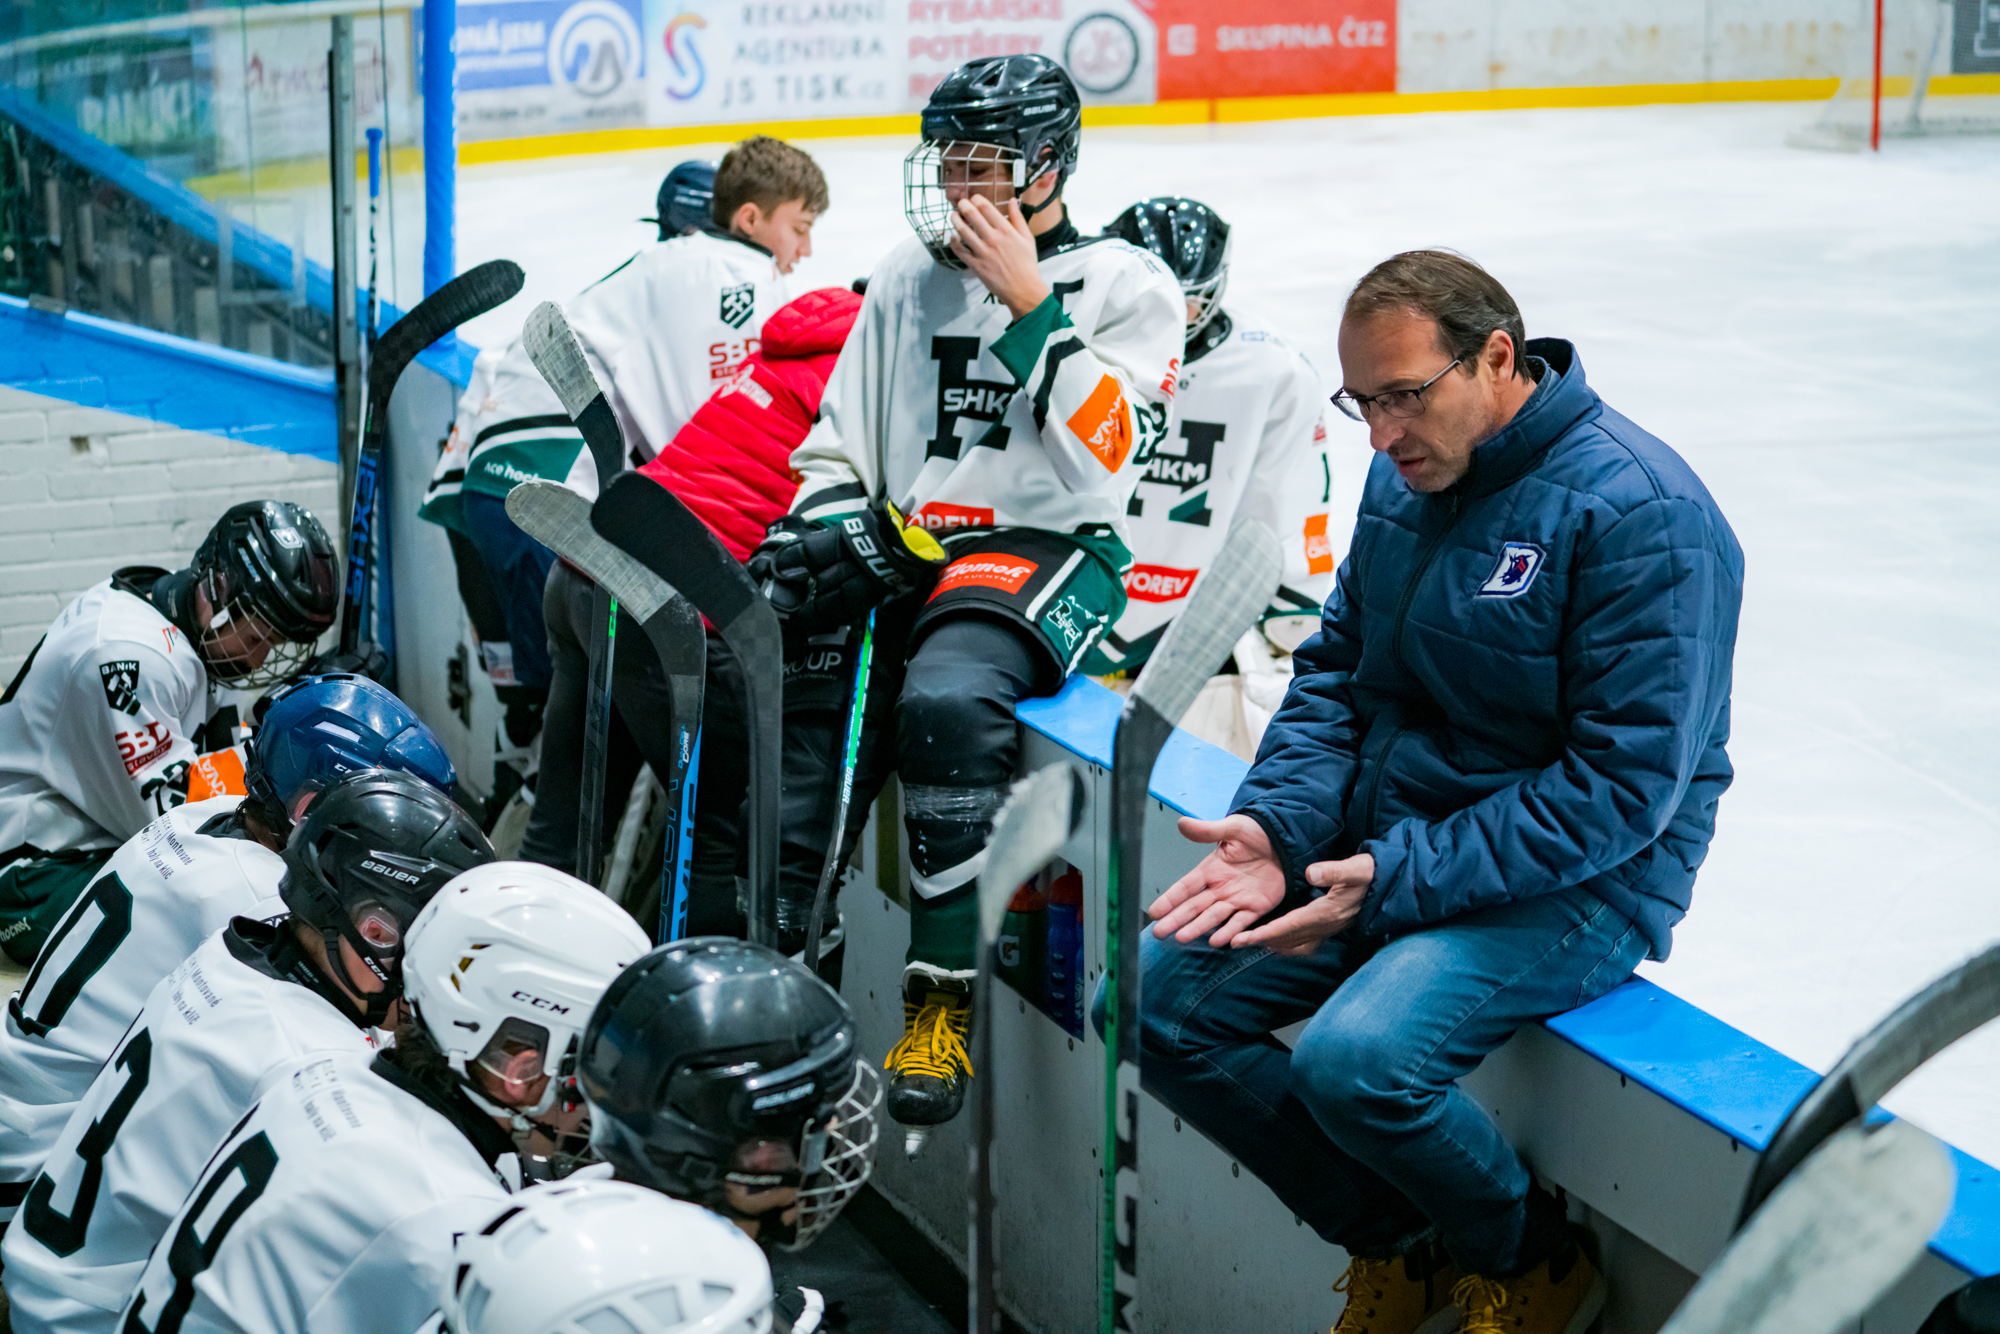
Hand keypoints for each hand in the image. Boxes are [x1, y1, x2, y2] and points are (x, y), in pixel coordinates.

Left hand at [949, 195, 1050, 319]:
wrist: (1023, 289)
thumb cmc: (1027, 264)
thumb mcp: (1028, 238)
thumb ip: (1018, 218)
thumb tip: (1012, 200)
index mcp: (1006, 230)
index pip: (986, 207)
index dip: (976, 199)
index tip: (974, 199)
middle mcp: (993, 239)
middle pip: (972, 215)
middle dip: (963, 205)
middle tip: (960, 203)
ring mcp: (982, 252)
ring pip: (962, 230)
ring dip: (955, 219)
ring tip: (954, 215)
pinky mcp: (975, 265)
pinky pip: (959, 250)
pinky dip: (953, 241)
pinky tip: (953, 237)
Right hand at [1147, 815, 1285, 946]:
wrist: (1287, 841)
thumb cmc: (1258, 832)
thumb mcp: (1233, 828)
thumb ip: (1207, 830)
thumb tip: (1181, 823)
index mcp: (1211, 869)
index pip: (1186, 886)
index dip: (1170, 899)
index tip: (1154, 912)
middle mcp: (1220, 888)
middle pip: (1194, 906)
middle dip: (1176, 920)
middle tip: (1159, 933)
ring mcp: (1237, 899)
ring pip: (1212, 917)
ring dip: (1197, 928)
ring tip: (1180, 938)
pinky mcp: (1256, 907)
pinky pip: (1240, 922)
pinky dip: (1229, 932)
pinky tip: (1216, 941)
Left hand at [1230, 854, 1373, 955]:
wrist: (1390, 884)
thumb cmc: (1371, 874)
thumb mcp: (1356, 868)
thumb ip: (1334, 871)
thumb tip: (1310, 873)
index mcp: (1327, 913)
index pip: (1289, 927)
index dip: (1264, 934)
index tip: (1242, 938)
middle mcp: (1326, 926)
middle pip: (1287, 939)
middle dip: (1260, 942)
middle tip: (1234, 942)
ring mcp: (1328, 929)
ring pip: (1294, 944)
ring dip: (1272, 944)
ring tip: (1249, 942)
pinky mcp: (1330, 927)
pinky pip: (1304, 942)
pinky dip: (1287, 943)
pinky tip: (1276, 939)